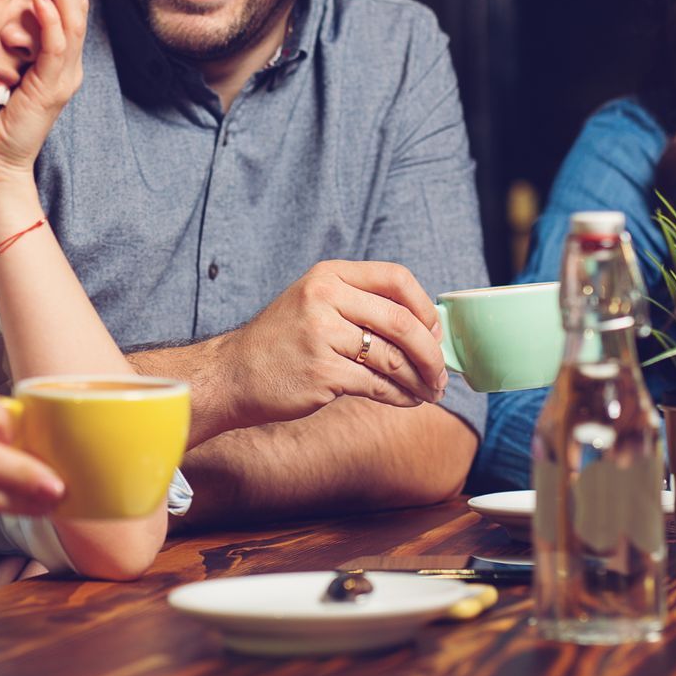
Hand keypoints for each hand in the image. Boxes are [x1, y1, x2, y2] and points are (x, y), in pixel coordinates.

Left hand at [0, 0, 86, 188]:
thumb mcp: (5, 74)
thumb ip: (12, 46)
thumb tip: (6, 15)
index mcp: (60, 60)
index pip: (69, 5)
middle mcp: (68, 65)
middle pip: (78, 4)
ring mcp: (62, 77)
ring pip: (71, 20)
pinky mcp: (49, 90)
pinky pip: (54, 47)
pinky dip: (49, 19)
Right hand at [202, 260, 448, 438]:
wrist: (234, 374)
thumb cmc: (282, 343)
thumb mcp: (314, 303)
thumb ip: (360, 304)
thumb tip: (425, 327)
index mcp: (328, 275)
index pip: (396, 278)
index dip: (424, 307)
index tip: (434, 331)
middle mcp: (325, 297)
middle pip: (401, 321)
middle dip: (431, 352)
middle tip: (441, 372)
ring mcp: (322, 334)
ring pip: (393, 357)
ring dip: (420, 379)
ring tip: (429, 391)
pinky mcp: (322, 371)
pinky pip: (378, 385)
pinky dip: (401, 396)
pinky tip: (407, 400)